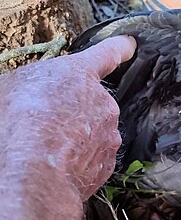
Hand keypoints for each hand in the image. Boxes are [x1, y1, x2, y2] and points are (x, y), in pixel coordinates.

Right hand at [0, 35, 135, 199]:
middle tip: (47, 123)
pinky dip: (81, 159)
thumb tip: (30, 93)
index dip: (119, 48)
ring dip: (77, 136)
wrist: (34, 172)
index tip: (130, 46)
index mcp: (80, 74)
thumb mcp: (11, 87)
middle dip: (74, 111)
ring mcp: (109, 134)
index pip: (106, 53)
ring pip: (95, 131)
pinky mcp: (108, 162)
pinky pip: (95, 156)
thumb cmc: (18, 125)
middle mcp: (103, 103)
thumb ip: (33, 83)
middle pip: (93, 102)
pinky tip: (60, 163)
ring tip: (49, 146)